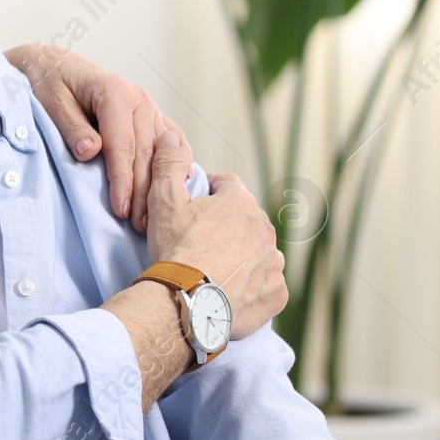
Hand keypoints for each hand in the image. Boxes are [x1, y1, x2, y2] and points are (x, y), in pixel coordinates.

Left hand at [5, 43, 191, 233]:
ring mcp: (150, 108)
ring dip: (159, 186)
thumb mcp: (51, 102)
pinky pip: (170, 143)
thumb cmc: (48, 84)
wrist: (53, 65)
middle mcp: (139, 100)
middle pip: (146, 154)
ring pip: (162, 153)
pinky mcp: (152, 116)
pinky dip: (175, 166)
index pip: (123, 146)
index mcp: (115, 93)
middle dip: (143, 192)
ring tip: (152, 218)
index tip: (120, 210)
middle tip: (139, 227)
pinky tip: (177, 188)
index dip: (122, 181)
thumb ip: (71, 127)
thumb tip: (91, 151)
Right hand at [144, 133, 286, 338]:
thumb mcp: (163, 199)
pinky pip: (267, 284)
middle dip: (227, 225)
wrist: (186, 303)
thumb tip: (171, 136)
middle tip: (199, 240)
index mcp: (241, 203)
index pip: (226, 184)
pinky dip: (252, 285)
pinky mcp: (276, 294)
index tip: (191, 206)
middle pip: (245, 219)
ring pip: (259, 251)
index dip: (207, 191)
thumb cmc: (175, 249)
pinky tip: (229, 290)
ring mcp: (274, 264)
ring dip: (243, 255)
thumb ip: (169, 163)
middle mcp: (265, 231)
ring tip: (214, 268)